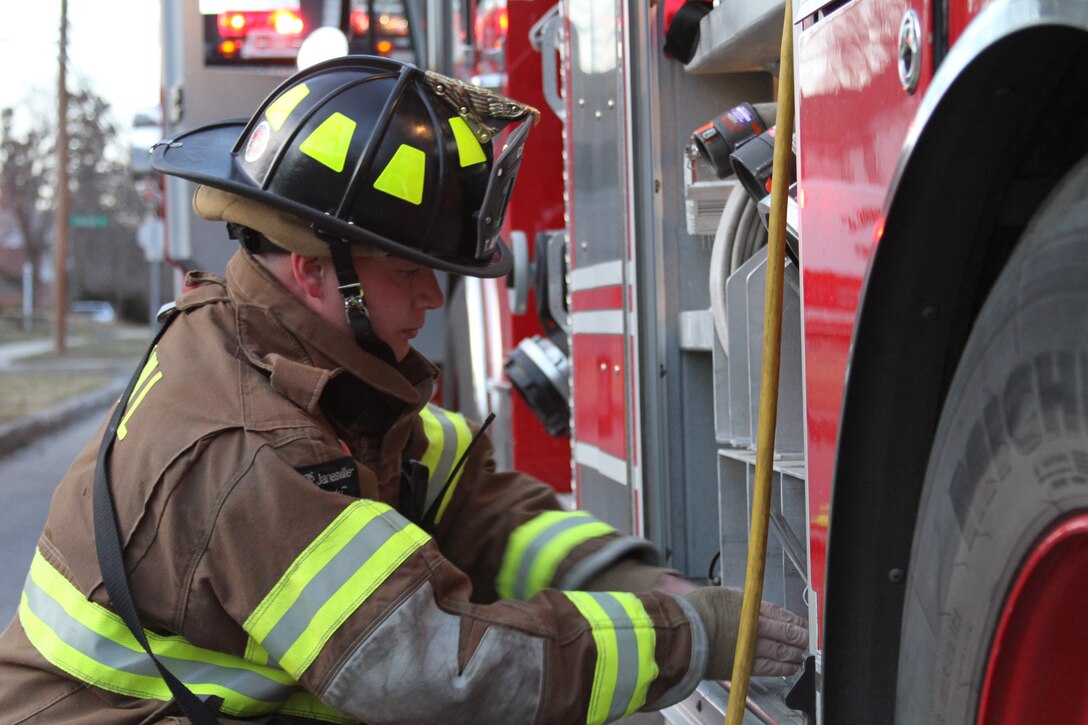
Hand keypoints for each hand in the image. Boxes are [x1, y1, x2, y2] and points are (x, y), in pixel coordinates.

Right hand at [681, 587, 806, 680]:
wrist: (683, 633)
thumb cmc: (696, 612)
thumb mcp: (721, 595)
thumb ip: (740, 601)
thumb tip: (749, 603)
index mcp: (751, 607)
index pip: (781, 614)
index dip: (795, 620)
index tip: (802, 624)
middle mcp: (755, 627)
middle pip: (786, 633)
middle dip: (800, 637)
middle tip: (808, 639)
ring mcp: (751, 647)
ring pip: (781, 651)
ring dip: (794, 653)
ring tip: (801, 654)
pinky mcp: (744, 665)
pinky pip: (769, 668)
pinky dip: (782, 668)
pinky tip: (790, 667)